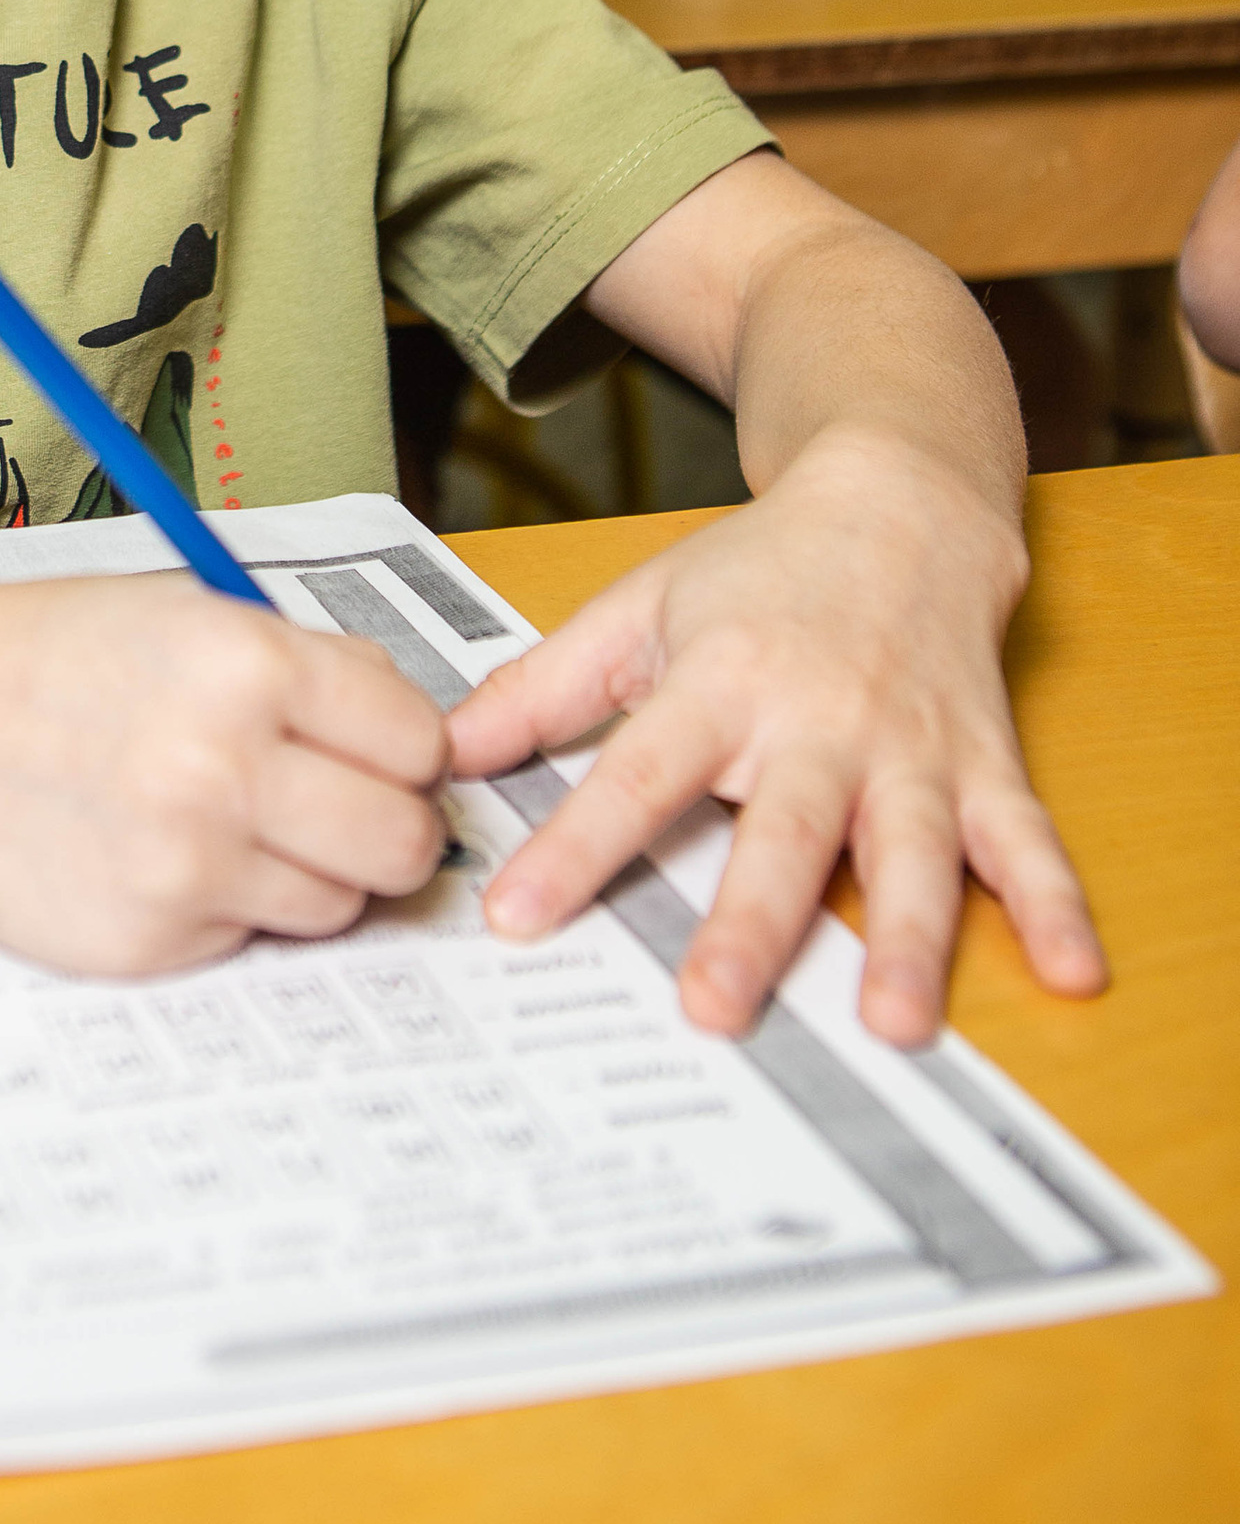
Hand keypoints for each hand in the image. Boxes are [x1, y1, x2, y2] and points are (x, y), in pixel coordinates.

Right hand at [0, 577, 450, 974]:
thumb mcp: (195, 613)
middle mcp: (223, 765)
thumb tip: (421, 741)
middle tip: (338, 808)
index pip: (419, 742)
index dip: (405, 750)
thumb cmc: (61, 657)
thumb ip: (316, 668)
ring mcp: (186, 863)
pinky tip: (168, 853)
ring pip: (338, 904)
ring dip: (308, 872)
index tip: (376, 753)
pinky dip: (230, 904)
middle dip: (385, 827)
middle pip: (402, 842)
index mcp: (248, 664)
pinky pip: (251, 937)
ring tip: (235, 824)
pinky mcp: (151, 938)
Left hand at [446, 435, 1106, 1044]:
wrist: (899, 500)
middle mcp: (820, 719)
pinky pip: (1027, 841)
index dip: (575, 848)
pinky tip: (1074, 972)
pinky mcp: (983, 764)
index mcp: (722, 681)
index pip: (636, 775)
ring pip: (911, 851)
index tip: (519, 918)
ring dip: (909, 938)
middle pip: (783, 831)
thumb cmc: (758, 572)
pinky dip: (1056, 906)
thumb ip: (543, 688)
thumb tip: (449, 754)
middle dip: (749, 923)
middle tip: (714, 1008)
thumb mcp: (636, 608)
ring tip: (898, 1022)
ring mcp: (911, 747)